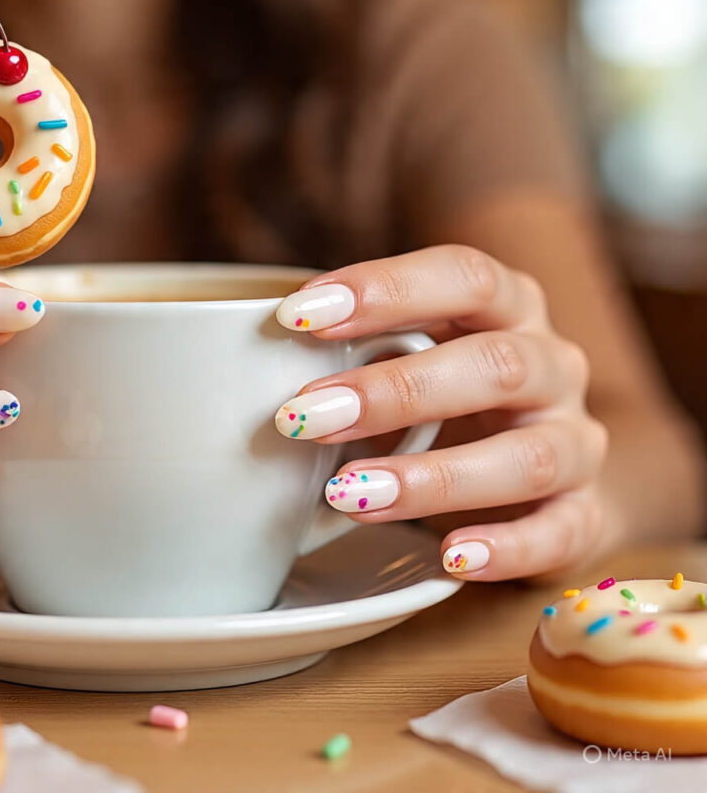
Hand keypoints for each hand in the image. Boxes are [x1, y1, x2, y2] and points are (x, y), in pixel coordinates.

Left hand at [274, 245, 609, 580]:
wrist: (543, 463)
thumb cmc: (446, 393)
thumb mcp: (407, 351)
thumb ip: (353, 348)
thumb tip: (247, 361)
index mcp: (506, 306)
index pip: (463, 276)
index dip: (384, 288)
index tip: (295, 315)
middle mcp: (551, 364)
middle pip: (495, 363)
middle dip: (393, 390)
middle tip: (302, 417)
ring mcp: (575, 439)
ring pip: (527, 455)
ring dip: (433, 475)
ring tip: (346, 495)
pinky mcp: (586, 513)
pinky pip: (560, 533)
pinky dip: (505, 548)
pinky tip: (448, 557)